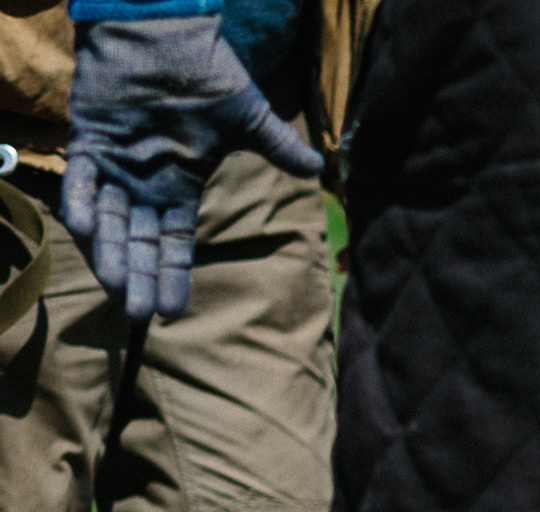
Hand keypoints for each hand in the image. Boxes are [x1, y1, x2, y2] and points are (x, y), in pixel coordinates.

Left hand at [61, 15, 322, 320]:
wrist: (165, 31)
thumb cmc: (207, 72)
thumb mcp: (249, 117)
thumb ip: (277, 147)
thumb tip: (321, 169)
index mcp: (180, 185)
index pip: (176, 242)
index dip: (173, 275)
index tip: (172, 311)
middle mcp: (145, 183)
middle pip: (140, 242)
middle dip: (140, 277)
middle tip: (138, 314)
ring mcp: (115, 164)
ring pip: (108, 220)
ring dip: (110, 252)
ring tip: (115, 285)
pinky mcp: (89, 140)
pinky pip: (80, 180)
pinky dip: (80, 202)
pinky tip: (86, 230)